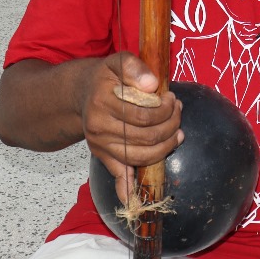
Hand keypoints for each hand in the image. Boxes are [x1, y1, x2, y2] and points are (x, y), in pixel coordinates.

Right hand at [79, 52, 182, 201]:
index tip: (173, 99)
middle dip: (169, 125)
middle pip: (145, 136)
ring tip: (176, 131)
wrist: (82, 93)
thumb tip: (152, 84)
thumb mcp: (118, 61)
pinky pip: (116, 175)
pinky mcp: (103, 156)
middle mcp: (99, 127)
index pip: (143, 114)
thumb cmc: (106, 77)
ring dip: (165, 147)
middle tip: (178, 111)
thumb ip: (135, 67)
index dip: (165, 110)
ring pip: (140, 156)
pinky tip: (135, 199)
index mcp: (103, 102)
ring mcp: (101, 145)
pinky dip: (126, 189)